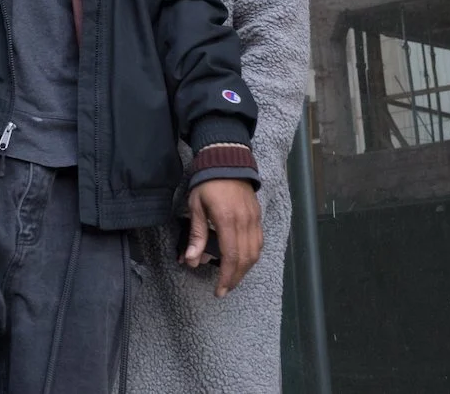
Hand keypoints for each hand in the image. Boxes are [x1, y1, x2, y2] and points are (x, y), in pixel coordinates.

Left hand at [183, 178, 261, 296]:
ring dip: (245, 269)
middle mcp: (245, 222)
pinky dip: (252, 256)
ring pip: (255, 253)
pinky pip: (259, 242)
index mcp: (228, 220)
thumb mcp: (196, 205)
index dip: (226, 277)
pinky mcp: (258, 216)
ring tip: (232, 279)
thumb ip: (196, 233)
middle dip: (235, 278)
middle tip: (224, 289)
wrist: (226, 159)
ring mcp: (254, 219)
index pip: (231, 257)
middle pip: (246, 259)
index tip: (219, 291)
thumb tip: (191, 260)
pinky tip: (242, 261)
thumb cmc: (207, 183)